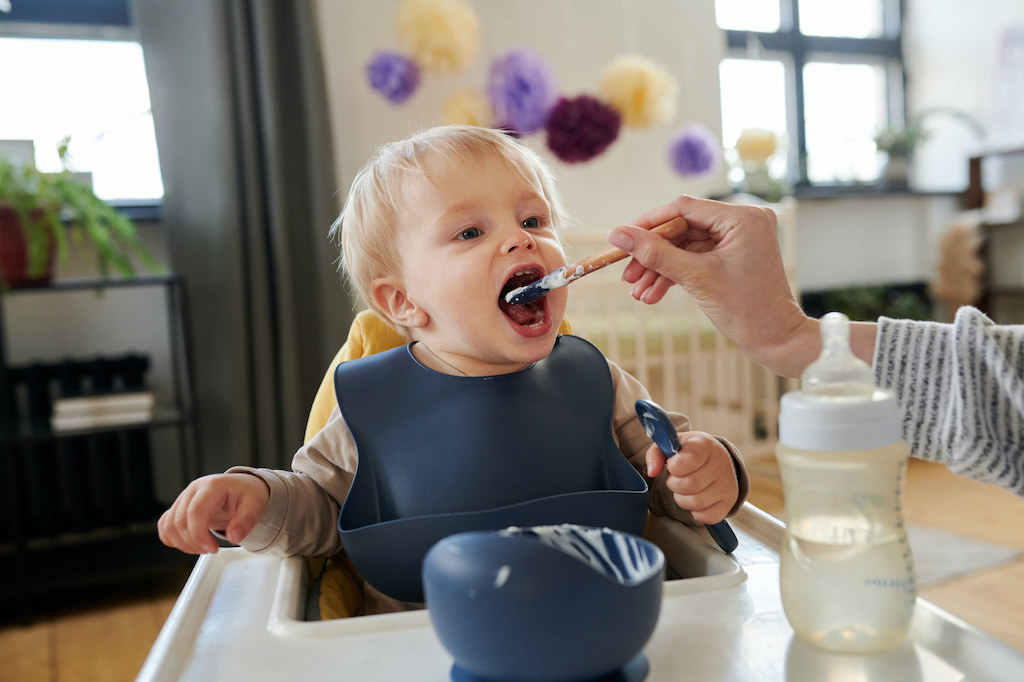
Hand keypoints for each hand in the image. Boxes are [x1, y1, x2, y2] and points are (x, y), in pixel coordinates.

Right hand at [157, 473, 269, 553]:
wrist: (242, 487)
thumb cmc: (247, 494)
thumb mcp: (256, 504)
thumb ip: (246, 521)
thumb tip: (234, 537)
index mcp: (212, 486)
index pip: (195, 512)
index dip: (199, 535)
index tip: (212, 548)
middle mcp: (193, 490)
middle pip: (179, 522)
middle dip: (193, 543)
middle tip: (211, 549)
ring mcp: (183, 499)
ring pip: (169, 526)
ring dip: (183, 544)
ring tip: (202, 547)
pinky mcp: (178, 508)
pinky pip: (165, 526)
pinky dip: (173, 539)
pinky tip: (190, 544)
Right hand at [606, 196, 817, 377]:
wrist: (777, 341)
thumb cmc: (747, 310)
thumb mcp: (695, 278)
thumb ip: (654, 253)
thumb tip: (618, 234)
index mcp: (741, 217)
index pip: (682, 208)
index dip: (648, 224)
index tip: (622, 239)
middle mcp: (743, 221)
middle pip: (681, 228)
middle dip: (652, 255)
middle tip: (628, 274)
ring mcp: (738, 239)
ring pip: (684, 247)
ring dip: (660, 269)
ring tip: (638, 292)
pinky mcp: (732, 256)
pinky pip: (695, 258)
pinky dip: (675, 275)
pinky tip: (653, 294)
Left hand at [644, 430, 738, 524]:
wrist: (715, 458)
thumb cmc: (690, 452)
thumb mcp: (672, 445)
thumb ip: (656, 453)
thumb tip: (652, 471)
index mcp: (705, 445)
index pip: (689, 460)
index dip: (674, 466)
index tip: (674, 464)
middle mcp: (721, 463)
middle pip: (689, 485)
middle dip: (674, 484)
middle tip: (678, 478)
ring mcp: (727, 484)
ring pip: (695, 503)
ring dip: (682, 498)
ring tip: (685, 488)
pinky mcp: (729, 502)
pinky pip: (706, 517)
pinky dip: (696, 512)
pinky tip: (697, 498)